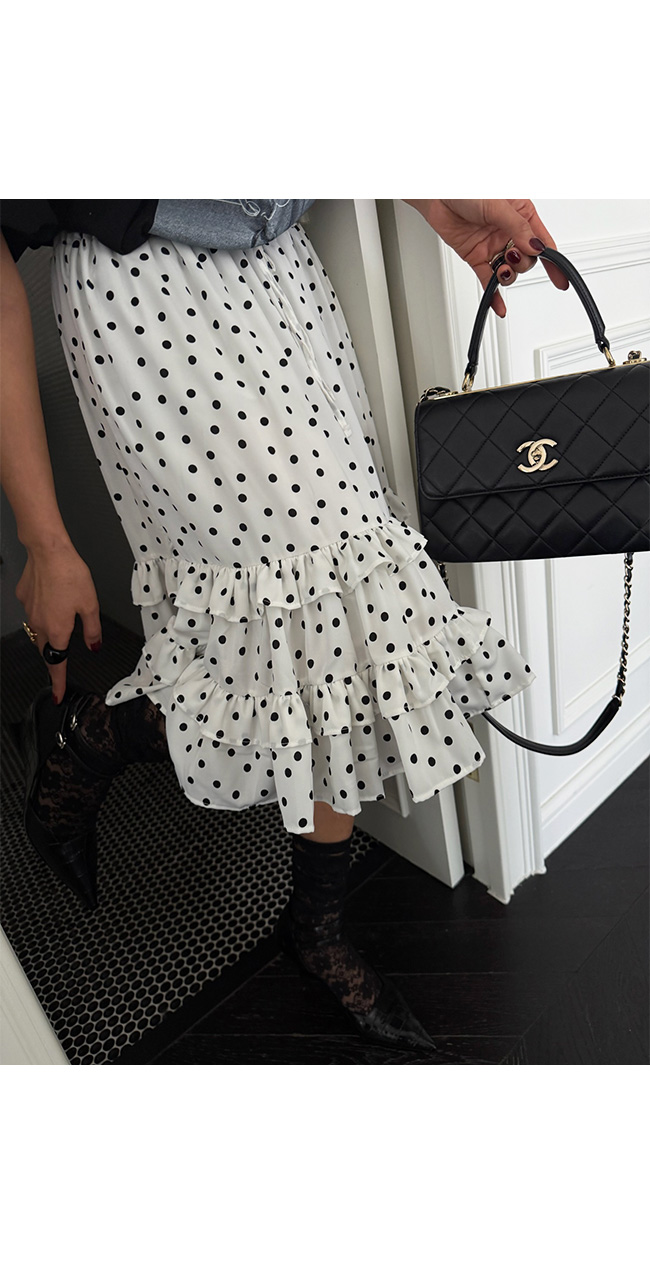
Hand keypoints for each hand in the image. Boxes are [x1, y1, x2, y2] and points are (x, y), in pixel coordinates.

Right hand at [16, 542, 102, 703]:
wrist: (48, 551)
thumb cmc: (70, 574)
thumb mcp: (91, 605)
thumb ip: (93, 629)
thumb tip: (94, 645)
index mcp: (57, 630)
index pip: (57, 665)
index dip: (58, 683)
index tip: (58, 694)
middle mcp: (40, 624)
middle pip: (46, 650)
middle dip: (54, 658)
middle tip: (61, 665)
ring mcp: (29, 611)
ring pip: (38, 631)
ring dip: (49, 634)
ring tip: (61, 624)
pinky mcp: (24, 597)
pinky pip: (33, 611)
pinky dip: (42, 611)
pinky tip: (52, 598)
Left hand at [404, 199, 569, 317]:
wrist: (435, 194)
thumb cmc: (466, 189)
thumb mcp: (497, 204)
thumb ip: (517, 227)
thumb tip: (534, 246)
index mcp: (522, 214)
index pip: (543, 242)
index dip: (554, 262)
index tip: (562, 279)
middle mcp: (509, 231)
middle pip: (527, 260)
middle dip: (522, 263)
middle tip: (511, 255)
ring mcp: (493, 245)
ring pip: (509, 271)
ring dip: (508, 276)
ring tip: (502, 270)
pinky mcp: (476, 257)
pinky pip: (488, 279)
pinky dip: (494, 295)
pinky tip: (499, 306)